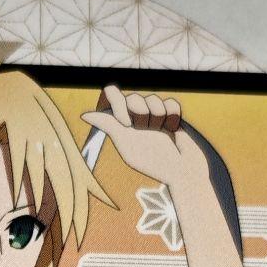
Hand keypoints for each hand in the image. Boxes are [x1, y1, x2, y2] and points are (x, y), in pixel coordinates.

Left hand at [81, 86, 207, 189]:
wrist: (182, 170)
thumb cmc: (152, 161)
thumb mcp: (127, 145)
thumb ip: (109, 126)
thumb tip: (84, 115)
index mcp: (119, 126)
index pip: (111, 96)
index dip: (118, 103)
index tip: (125, 123)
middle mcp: (134, 118)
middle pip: (132, 97)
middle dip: (140, 114)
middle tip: (146, 132)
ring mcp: (153, 115)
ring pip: (153, 98)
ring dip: (158, 116)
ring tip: (160, 134)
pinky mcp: (170, 114)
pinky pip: (170, 102)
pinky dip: (173, 116)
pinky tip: (173, 130)